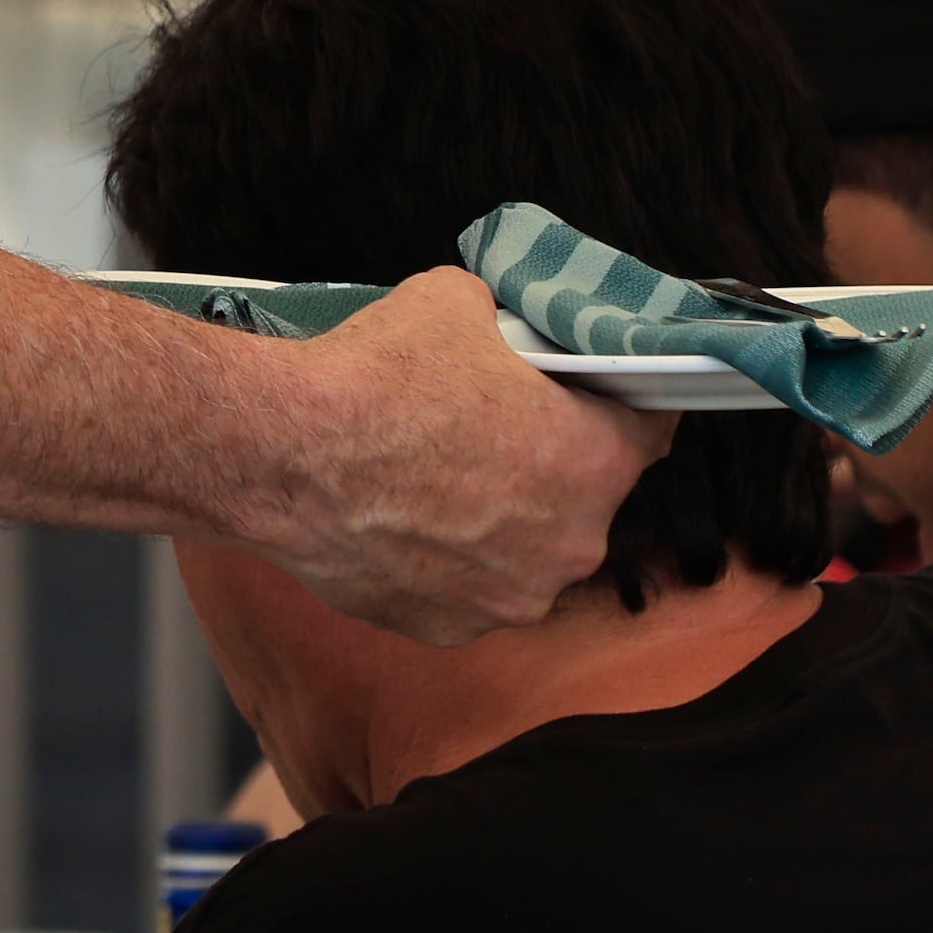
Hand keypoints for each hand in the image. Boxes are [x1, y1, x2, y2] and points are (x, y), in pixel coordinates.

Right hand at [271, 266, 669, 639]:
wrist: (281, 453)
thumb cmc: (373, 381)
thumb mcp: (456, 304)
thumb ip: (504, 327)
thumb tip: (498, 329)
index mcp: (593, 460)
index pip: (651, 427)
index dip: (621, 403)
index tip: (595, 396)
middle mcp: (569, 543)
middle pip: (585, 497)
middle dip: (549, 466)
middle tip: (494, 430)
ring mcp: (510, 596)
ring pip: (527, 552)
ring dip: (502, 522)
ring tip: (440, 480)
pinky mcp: (450, 628)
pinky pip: (469, 588)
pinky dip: (448, 561)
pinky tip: (405, 520)